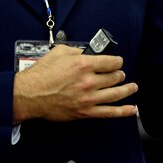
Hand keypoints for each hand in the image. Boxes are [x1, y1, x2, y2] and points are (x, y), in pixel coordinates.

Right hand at [12, 44, 138, 122]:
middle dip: (119, 74)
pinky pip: (109, 112)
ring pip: (116, 94)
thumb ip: (76, 50)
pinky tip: (131, 109)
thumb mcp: (60, 52)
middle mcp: (89, 81)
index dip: (117, 61)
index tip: (117, 62)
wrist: (29, 94)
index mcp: (84, 64)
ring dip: (127, 89)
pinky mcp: (85, 112)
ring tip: (132, 87)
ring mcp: (88, 98)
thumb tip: (85, 52)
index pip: (111, 62)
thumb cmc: (42, 74)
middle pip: (115, 77)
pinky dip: (123, 111)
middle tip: (120, 74)